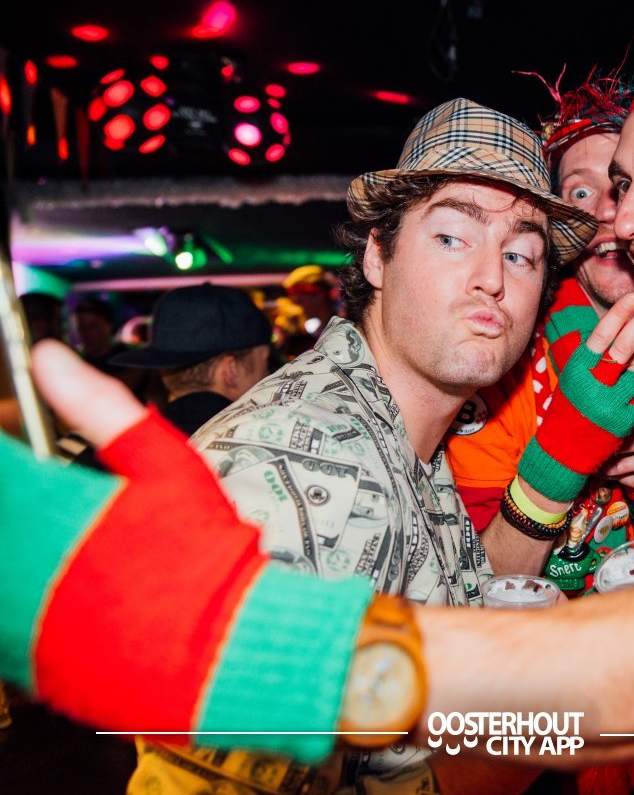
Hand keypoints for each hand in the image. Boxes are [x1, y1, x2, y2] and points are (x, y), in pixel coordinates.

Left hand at [1, 341, 371, 762]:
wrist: (228, 643)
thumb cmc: (206, 548)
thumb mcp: (164, 464)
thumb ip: (100, 406)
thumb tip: (48, 354)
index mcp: (49, 512)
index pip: (4, 474)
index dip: (8, 459)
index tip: (17, 453)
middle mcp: (25, 569)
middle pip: (1, 523)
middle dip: (18, 505)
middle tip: (50, 505)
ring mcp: (24, 622)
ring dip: (17, 554)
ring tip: (58, 547)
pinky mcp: (34, 664)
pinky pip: (7, 626)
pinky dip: (24, 605)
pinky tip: (63, 595)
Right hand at [517, 294, 633, 504]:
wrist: (561, 453)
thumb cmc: (570, 410)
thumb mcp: (576, 381)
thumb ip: (602, 365)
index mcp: (577, 370)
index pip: (601, 337)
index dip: (618, 315)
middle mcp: (591, 384)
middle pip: (624, 346)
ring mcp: (608, 403)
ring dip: (633, 376)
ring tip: (612, 392)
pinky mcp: (623, 421)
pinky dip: (632, 401)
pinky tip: (616, 412)